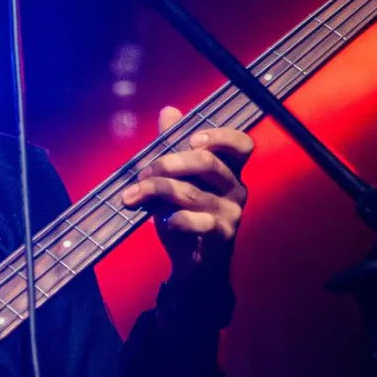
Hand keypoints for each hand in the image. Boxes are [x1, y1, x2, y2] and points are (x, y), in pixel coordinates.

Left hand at [121, 107, 252, 280]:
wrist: (194, 264)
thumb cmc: (186, 215)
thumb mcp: (177, 179)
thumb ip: (173, 146)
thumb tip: (169, 112)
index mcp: (229, 170)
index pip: (242, 145)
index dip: (221, 136)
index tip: (191, 139)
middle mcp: (236, 188)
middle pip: (208, 163)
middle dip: (167, 164)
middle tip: (142, 173)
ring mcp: (231, 213)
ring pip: (191, 192)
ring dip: (156, 190)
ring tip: (134, 195)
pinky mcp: (221, 236)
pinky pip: (194, 221)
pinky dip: (172, 219)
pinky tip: (162, 221)